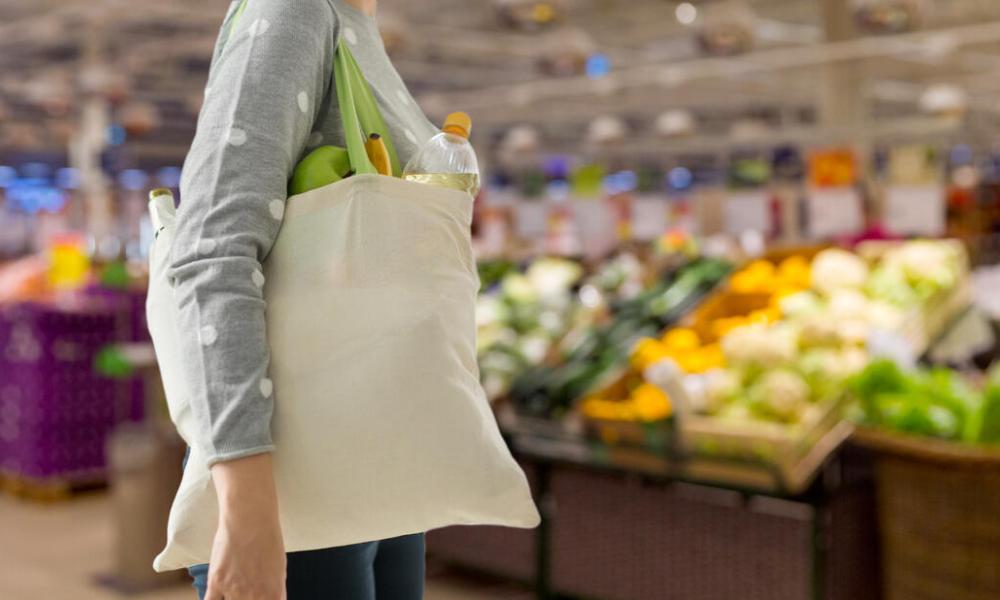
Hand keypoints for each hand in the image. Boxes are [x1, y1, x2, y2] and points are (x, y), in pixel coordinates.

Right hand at [205, 453, 285, 599]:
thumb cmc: (268, 539)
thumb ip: (274, 591)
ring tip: (232, 589)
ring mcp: (235, 591)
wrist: (251, 518)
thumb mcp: (279, 569)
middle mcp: (255, 596)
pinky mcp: (216, 582)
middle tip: (243, 593)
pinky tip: (216, 596)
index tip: (256, 599)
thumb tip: (272, 599)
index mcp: (274, 594)